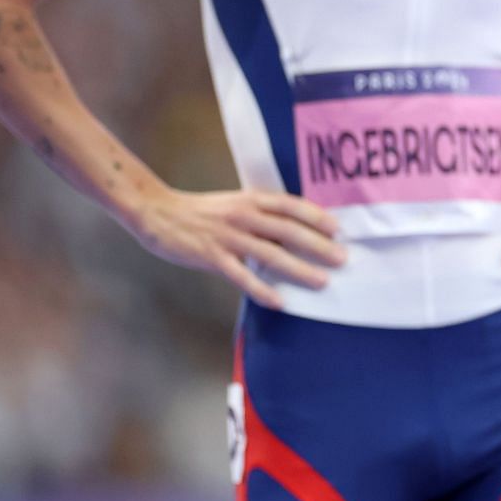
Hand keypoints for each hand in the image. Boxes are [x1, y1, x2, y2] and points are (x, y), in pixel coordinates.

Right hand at [126, 186, 345, 308]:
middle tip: (342, 258)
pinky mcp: (211, 256)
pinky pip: (242, 276)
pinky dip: (262, 289)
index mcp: (251, 199)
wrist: (158, 212)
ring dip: (299, 269)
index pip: (290, 206)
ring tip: (322, 281)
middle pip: (288, 231)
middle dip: (317, 245)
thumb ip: (260, 214)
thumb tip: (292, 230)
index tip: (338, 229)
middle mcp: (244, 216)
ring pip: (270, 254)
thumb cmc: (202, 211)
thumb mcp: (235, 203)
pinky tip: (280, 301)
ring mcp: (228, 236)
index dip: (316, 216)